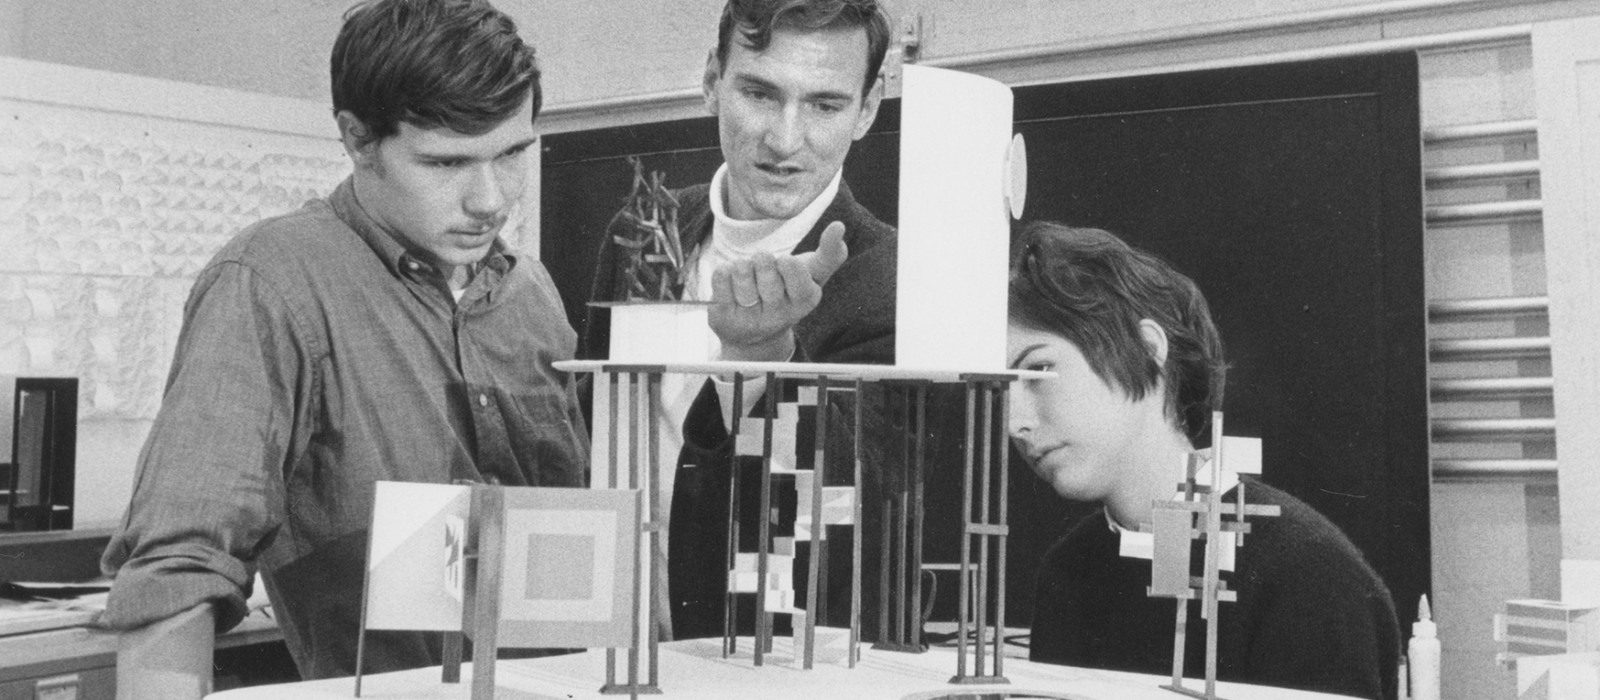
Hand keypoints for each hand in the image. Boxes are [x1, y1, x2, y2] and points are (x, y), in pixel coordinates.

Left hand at [709, 221, 848, 360]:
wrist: (755, 333)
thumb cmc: (787, 292)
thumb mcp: (812, 276)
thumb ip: (830, 254)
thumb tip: (839, 226)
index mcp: (805, 300)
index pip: (794, 272)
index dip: (787, 264)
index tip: (785, 263)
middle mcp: (779, 315)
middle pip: (765, 267)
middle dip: (762, 260)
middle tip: (763, 269)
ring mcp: (750, 319)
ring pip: (741, 270)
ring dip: (742, 265)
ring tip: (747, 276)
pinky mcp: (725, 318)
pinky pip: (721, 277)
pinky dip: (724, 272)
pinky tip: (732, 283)